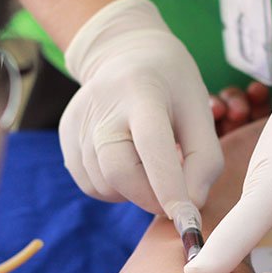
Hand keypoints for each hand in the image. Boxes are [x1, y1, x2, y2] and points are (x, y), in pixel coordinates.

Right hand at [60, 0, 222, 215]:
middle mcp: (103, 105)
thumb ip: (205, 160)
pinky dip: (115, 188)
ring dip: (134, 192)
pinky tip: (129, 163)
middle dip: (151, 197)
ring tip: (150, 165)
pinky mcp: (66, 137)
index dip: (169, 186)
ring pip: (104, 185)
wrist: (126, 53)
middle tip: (173, 198)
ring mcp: (78, 122)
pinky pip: (91, 184)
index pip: (152, 144)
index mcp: (142, 92)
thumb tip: (191, 206)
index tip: (188, 218)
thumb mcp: (200, 111)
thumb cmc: (172, 86)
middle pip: (118, 171)